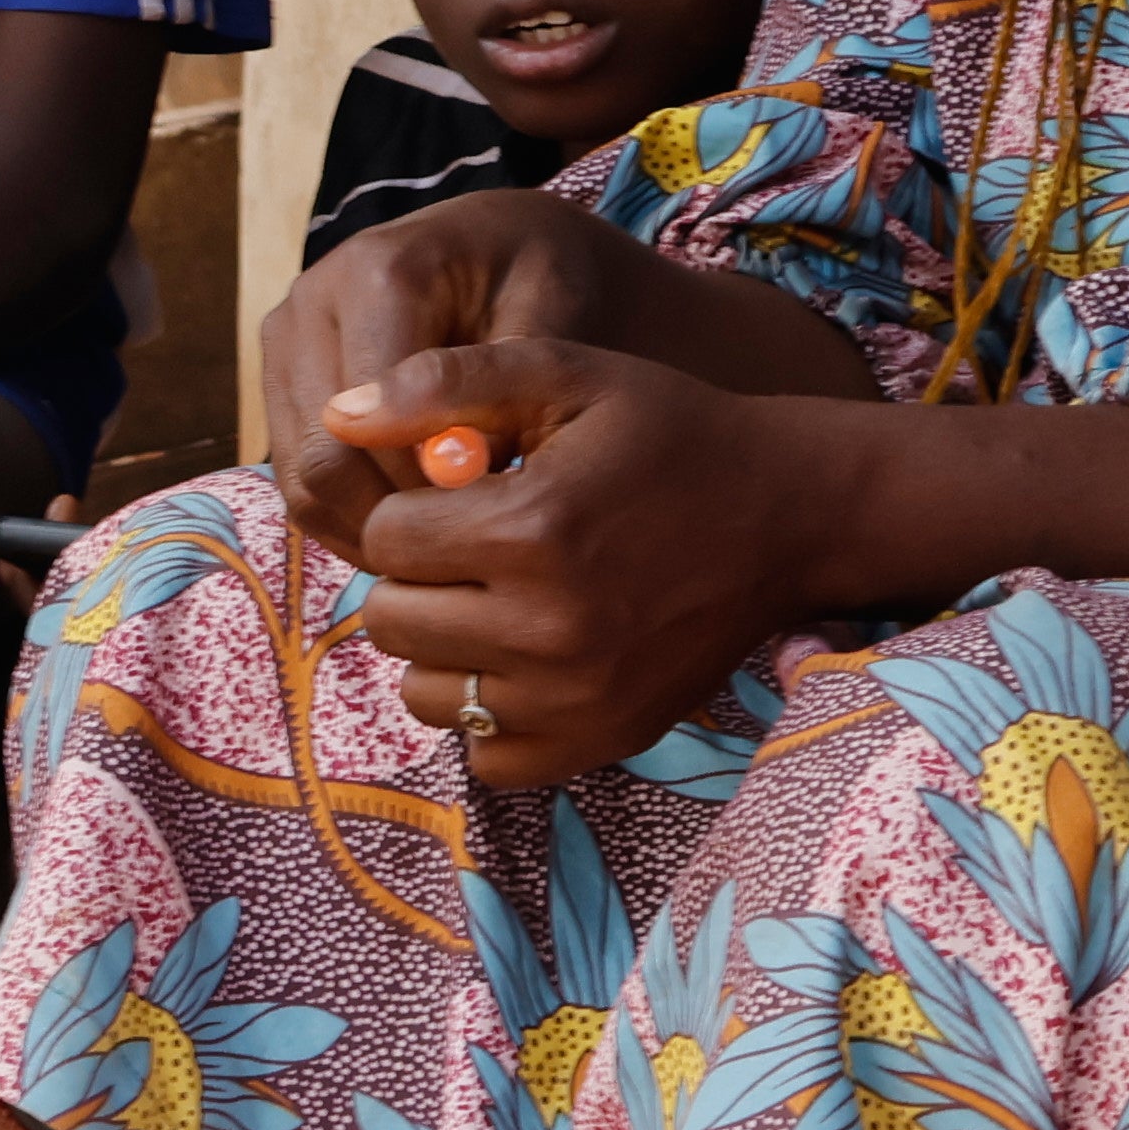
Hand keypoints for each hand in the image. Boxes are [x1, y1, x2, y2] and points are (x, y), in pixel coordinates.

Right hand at [259, 191, 663, 552]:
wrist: (505, 245)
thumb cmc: (543, 278)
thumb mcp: (553, 316)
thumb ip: (503, 391)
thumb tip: (454, 476)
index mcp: (379, 272)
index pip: (376, 417)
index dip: (427, 484)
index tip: (490, 516)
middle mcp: (311, 302)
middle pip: (322, 455)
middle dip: (392, 516)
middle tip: (463, 555)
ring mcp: (285, 344)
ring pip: (299, 478)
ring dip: (366, 528)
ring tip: (441, 553)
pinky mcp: (281, 381)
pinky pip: (296, 477)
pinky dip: (347, 517)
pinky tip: (413, 534)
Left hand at [329, 339, 845, 788]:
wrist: (790, 515)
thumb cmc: (669, 433)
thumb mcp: (565, 375)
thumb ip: (446, 383)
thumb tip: (338, 415)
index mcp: (532, 527)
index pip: (385, 540)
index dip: (415, 512)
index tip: (467, 498)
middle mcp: (551, 626)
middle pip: (391, 620)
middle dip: (420, 580)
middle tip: (481, 552)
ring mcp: (577, 697)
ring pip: (424, 693)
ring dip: (445, 649)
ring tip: (503, 602)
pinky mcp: (601, 740)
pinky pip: (486, 754)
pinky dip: (491, 712)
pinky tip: (528, 658)